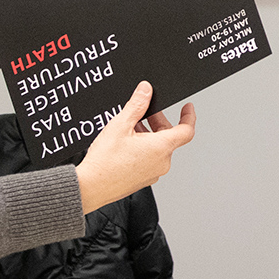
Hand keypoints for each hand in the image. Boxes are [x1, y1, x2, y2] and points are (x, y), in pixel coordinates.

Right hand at [74, 81, 195, 212]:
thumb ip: (137, 104)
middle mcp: (162, 163)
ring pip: (158, 148)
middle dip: (158, 122)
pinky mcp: (143, 180)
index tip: (187, 108)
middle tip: (143, 114)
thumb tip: (146, 90)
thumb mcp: (120, 125)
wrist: (90, 188)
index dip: (189, 116)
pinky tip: (126, 144)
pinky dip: (144, 148)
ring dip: (148, 135)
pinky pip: (150, 159)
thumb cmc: (104, 162)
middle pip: (169, 137)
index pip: (187, 130)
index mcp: (162, 148)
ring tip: (129, 128)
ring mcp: (153, 173)